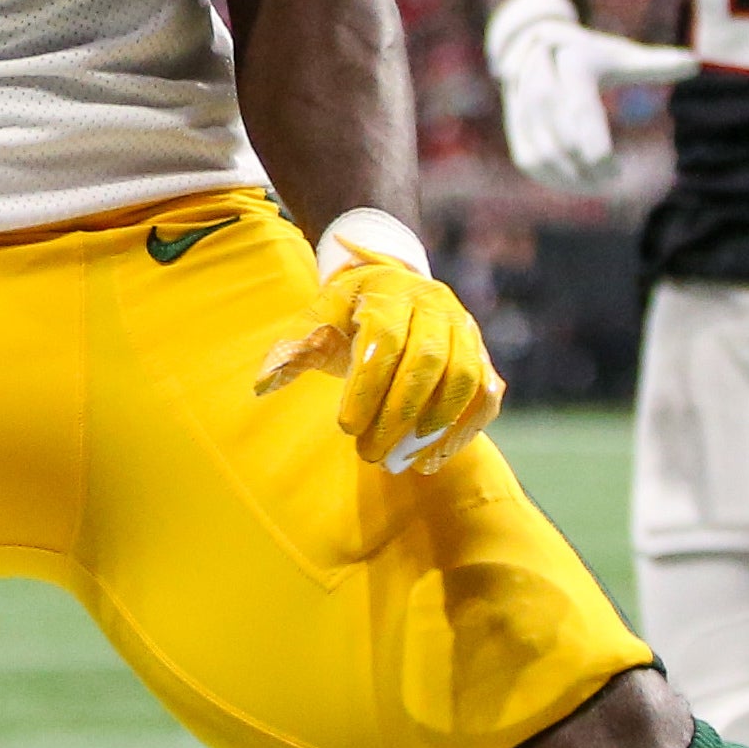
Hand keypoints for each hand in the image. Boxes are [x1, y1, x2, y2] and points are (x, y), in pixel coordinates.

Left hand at [256, 242, 505, 475]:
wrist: (393, 288)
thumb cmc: (349, 312)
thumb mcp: (318, 318)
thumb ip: (294, 348)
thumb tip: (262, 384)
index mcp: (390, 291)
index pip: (384, 340)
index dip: (367, 387)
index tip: (346, 427)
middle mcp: (435, 305)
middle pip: (426, 362)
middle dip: (397, 414)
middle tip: (370, 455)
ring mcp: (465, 329)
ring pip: (463, 377)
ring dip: (433, 425)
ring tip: (400, 459)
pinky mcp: (483, 355)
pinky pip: (486, 394)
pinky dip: (464, 430)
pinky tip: (431, 458)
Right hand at [488, 0, 698, 191]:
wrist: (536, 40)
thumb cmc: (592, 53)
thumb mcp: (622, 55)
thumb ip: (655, 64)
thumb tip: (695, 64)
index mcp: (572, 63)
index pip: (582, 114)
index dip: (596, 149)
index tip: (617, 171)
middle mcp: (542, 83)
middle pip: (562, 140)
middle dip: (586, 168)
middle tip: (611, 181)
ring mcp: (522, 104)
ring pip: (542, 154)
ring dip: (569, 178)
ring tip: (597, 186)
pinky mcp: (514, 123)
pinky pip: (530, 160)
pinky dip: (552, 178)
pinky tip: (578, 184)